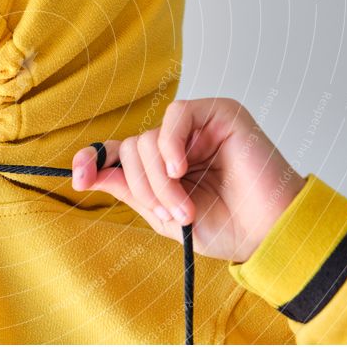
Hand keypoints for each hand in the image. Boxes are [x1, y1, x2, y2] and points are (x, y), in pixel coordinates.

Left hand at [71, 97, 306, 262]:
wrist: (268, 234)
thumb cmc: (226, 227)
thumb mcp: (163, 215)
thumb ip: (129, 190)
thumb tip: (88, 173)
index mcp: (161, 166)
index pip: (117, 152)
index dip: (93, 160)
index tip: (78, 178)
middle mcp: (175, 143)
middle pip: (131, 149)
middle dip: (143, 188)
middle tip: (173, 215)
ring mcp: (196, 127)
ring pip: (148, 139)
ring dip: (160, 181)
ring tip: (186, 208)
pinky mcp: (218, 113)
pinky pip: (176, 116)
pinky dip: (171, 145)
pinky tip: (182, 169)